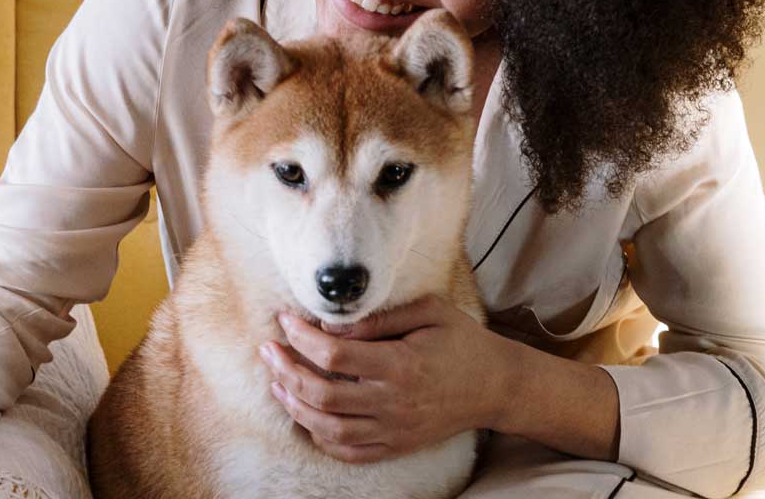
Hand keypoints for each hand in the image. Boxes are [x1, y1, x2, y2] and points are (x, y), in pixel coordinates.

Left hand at [259, 295, 508, 463]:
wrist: (497, 386)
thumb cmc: (462, 341)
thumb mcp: (428, 311)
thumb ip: (378, 318)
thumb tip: (330, 325)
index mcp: (401, 364)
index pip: (335, 353)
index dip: (302, 337)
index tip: (286, 320)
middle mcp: (394, 402)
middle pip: (322, 394)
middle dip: (286, 371)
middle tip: (268, 350)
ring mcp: (394, 429)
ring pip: (329, 429)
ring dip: (295, 407)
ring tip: (277, 383)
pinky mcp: (397, 445)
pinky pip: (349, 452)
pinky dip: (321, 438)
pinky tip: (306, 417)